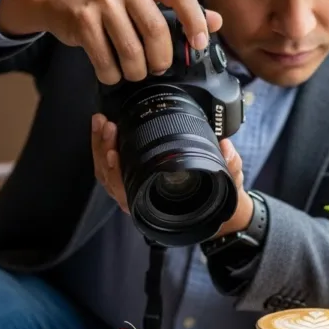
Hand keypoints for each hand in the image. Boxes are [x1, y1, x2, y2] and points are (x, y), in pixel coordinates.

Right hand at [0, 0, 222, 83]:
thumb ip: (178, 7)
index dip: (196, 22)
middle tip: (157, 68)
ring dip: (135, 72)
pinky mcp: (82, 19)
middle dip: (160, 60)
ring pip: (132, 52)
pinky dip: (112, 74)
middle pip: (157, 32)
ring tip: (133, 72)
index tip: (200, 44)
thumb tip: (216, 21)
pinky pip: (106, 60)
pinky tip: (111, 72)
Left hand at [91, 114, 253, 236]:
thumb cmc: (215, 196)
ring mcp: (133, 188)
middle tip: (107, 126)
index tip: (114, 152)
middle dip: (103, 150)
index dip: (116, 174)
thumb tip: (225, 147)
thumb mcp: (228, 181)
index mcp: (155, 205)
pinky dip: (103, 146)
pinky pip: (108, 166)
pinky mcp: (131, 176)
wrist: (215, 207)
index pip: (126, 192)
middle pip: (108, 178)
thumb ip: (229, 166)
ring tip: (101, 121)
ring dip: (99, 145)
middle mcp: (140, 200)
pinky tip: (103, 128)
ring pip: (105, 171)